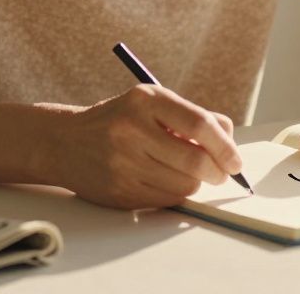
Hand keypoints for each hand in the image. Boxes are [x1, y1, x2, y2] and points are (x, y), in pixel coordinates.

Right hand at [54, 85, 243, 208]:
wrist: (64, 142)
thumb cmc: (119, 120)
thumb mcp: (150, 103)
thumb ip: (191, 116)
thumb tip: (230, 139)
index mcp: (145, 100)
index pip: (199, 124)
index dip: (225, 146)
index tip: (235, 160)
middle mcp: (132, 129)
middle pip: (195, 159)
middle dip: (218, 171)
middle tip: (222, 173)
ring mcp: (123, 162)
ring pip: (184, 184)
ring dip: (196, 183)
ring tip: (188, 173)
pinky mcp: (119, 191)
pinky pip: (166, 200)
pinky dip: (176, 193)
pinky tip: (165, 181)